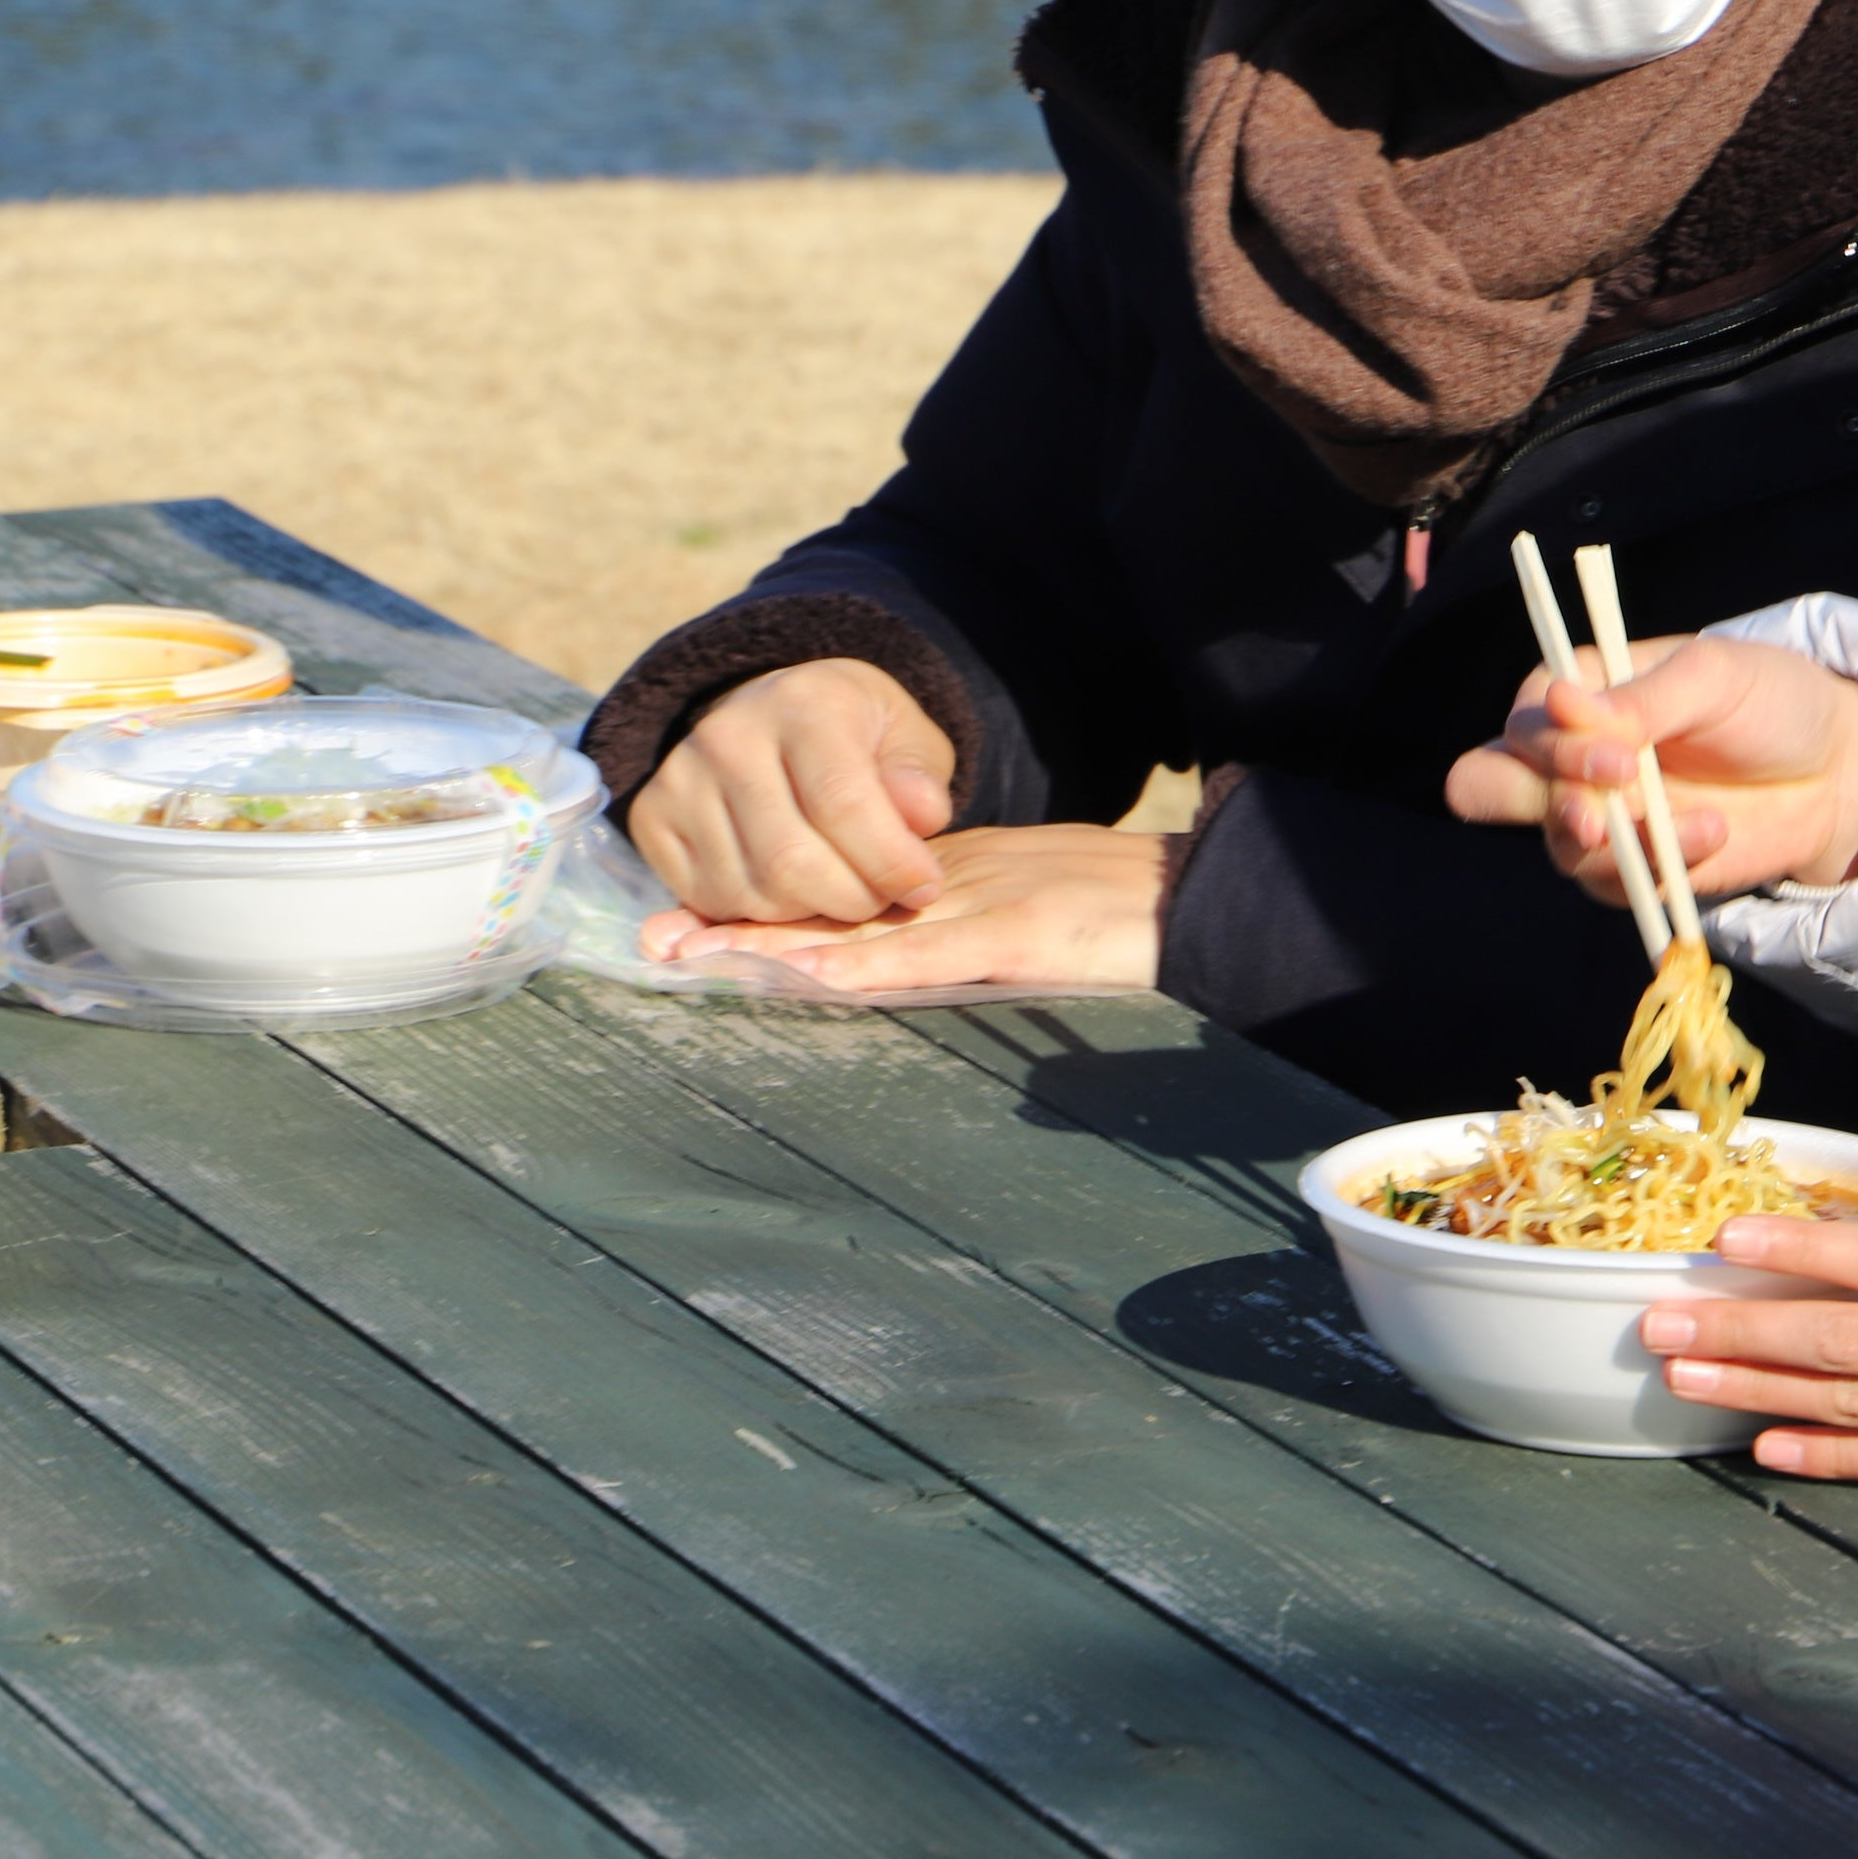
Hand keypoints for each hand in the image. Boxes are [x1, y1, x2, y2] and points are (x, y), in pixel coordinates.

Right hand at [628, 658, 958, 924]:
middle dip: (853, 900)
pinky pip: (712, 901)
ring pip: (753, 892)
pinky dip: (760, 917)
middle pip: (792, 861)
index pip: (842, 802)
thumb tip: (921, 817)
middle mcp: (728, 737)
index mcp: (804, 704)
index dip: (889, 861)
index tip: (923, 887)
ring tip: (840, 890)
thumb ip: (919, 776)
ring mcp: (680, 779)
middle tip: (882, 899)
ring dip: (810, 914)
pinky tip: (790, 890)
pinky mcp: (651, 820)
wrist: (773, 716)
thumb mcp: (906, 736)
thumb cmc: (854, 734)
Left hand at [643, 822, 1169, 992]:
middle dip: (738, 928)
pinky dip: (857, 962)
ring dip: (768, 944)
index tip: (688, 935)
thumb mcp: (1033, 925)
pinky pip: (920, 954)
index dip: (764, 920)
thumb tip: (908, 970)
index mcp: (951, 889)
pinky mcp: (1013, 931)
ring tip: (693, 956)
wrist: (1204, 896)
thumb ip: (972, 937)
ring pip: (854, 928)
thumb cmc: (1127, 920)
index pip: (841, 904)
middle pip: (828, 910)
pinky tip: (802, 969)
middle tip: (653, 944)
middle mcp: (947, 892)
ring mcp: (978, 907)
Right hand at [1441, 634, 1857, 898]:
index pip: (1522, 721)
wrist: (1833, 770)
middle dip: (1540, 804)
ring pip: (1556, 848)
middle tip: (1605, 814)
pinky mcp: (1633, 870)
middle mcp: (1572, 757)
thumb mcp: (1716, 678)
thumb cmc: (1770, 700)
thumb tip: (1562, 704)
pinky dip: (1662, 873)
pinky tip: (1713, 838)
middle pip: (1483, 786)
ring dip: (1623, 846)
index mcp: (1582, 692)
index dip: (1551, 746)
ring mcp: (1598, 817)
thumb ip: (1643, 698)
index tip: (1621, 759)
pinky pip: (1611, 887)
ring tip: (1699, 827)